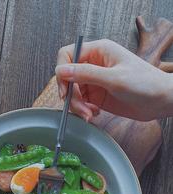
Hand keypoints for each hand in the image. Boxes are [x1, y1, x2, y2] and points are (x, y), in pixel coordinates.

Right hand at [56, 39, 172, 120]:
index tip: (65, 90)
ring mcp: (95, 81)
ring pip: (73, 93)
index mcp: (98, 51)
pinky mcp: (97, 96)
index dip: (62, 72)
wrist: (160, 101)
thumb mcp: (114, 78)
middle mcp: (94, 64)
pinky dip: (83, 110)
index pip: (67, 55)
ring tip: (89, 114)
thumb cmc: (145, 84)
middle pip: (68, 78)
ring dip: (77, 106)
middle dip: (72, 96)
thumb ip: (86, 74)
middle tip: (81, 109)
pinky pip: (81, 103)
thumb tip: (62, 71)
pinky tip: (94, 113)